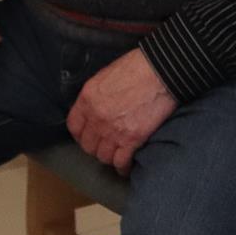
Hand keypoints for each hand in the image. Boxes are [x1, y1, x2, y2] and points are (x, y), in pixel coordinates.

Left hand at [66, 49, 177, 174]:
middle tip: (106, 147)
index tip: (88, 137)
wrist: (161, 72)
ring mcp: (113, 131)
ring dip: (110, 157)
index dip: (81, 135)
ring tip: (117, 156)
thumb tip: (98, 106)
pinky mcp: (132, 139)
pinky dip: (123, 167)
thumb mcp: (106, 75)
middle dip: (96, 147)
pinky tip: (126, 167)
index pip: (74, 126)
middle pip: (88, 145)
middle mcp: (96, 118)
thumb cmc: (138, 67)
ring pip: (103, 156)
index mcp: (88, 99)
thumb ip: (97, 95)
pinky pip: (121, 162)